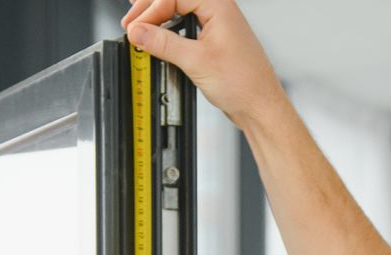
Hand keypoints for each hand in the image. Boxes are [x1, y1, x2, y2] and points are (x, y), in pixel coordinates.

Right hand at [121, 0, 288, 131]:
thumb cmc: (244, 83)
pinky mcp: (213, 39)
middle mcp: (218, 10)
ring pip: (179, 10)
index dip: (150, 10)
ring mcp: (216, 24)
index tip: (135, 27)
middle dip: (150, 9)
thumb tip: (138, 32)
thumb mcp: (196, 61)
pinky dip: (169, 30)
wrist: (260, 107)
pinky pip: (186, 25)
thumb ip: (163, 44)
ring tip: (139, 28)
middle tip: (130, 24)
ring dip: (158, 18)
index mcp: (218, 6)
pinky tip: (157, 38)